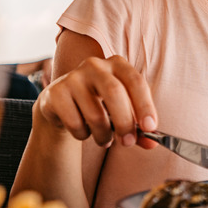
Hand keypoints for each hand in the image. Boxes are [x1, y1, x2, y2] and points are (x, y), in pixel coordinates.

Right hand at [36, 55, 157, 148]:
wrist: (62, 105)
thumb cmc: (100, 106)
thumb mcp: (122, 113)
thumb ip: (138, 128)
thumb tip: (152, 143)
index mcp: (117, 64)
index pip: (136, 81)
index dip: (145, 105)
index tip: (150, 127)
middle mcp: (95, 65)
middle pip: (114, 93)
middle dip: (124, 122)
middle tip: (128, 142)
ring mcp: (73, 77)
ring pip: (95, 113)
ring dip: (103, 135)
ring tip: (105, 140)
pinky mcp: (55, 93)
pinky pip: (74, 122)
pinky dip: (83, 134)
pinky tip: (83, 130)